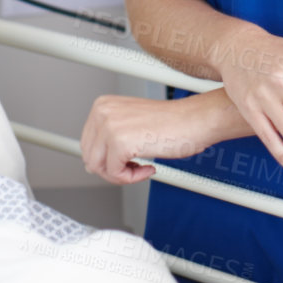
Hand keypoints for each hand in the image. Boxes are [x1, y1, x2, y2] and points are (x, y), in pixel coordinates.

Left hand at [81, 94, 215, 184]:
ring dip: (122, 175)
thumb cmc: (173, 123)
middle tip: (135, 167)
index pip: (87, 145)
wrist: (195, 120)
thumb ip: (109, 138)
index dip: (107, 160)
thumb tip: (93, 163)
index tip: (127, 159)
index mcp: (102, 105)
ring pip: (99, 168)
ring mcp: (109, 126)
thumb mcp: (131, 123)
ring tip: (141, 167)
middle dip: (113, 169)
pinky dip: (132, 178)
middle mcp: (102, 111)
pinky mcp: (120, 142)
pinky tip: (149, 167)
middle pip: (90, 158)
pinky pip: (115, 174)